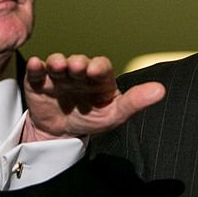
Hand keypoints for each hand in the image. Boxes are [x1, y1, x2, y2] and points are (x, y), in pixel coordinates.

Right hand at [22, 53, 164, 140]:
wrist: (60, 134)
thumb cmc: (92, 119)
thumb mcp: (115, 114)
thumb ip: (136, 102)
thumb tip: (161, 90)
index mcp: (99, 78)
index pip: (101, 67)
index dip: (98, 67)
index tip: (95, 70)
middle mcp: (79, 72)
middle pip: (78, 62)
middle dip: (78, 63)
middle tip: (77, 67)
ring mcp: (58, 75)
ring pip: (57, 63)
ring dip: (57, 62)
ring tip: (58, 66)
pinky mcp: (39, 81)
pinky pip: (36, 71)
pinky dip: (36, 67)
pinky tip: (36, 64)